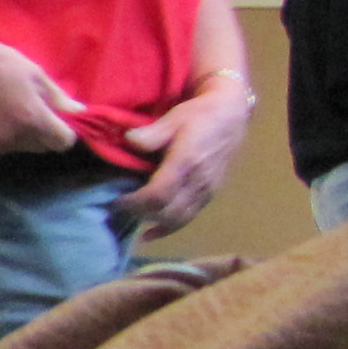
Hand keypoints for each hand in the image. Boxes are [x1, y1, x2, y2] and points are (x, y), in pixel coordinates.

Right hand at [0, 35, 83, 154]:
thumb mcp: (36, 75)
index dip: (66, 132)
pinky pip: (3, 146)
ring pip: (22, 147)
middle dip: (45, 133)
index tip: (60, 119)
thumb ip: (59, 98)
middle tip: (35, 109)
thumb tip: (80, 112)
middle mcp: (15, 137)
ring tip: (13, 111)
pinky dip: (6, 136)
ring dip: (25, 136)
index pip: (63, 142)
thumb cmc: (1, 63)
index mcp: (33, 119)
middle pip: (43, 147)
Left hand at [115, 80, 251, 232]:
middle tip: (119, 206)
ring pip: (178, 219)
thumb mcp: (174, 118)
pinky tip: (150, 233)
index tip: (115, 199)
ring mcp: (207, 191)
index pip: (157, 195)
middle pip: (166, 212)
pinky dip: (168, 228)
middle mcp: (199, 182)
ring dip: (152, 222)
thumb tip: (128, 140)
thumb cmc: (199, 115)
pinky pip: (189, 218)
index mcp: (187, 163)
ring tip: (132, 215)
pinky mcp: (210, 195)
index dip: (133, 202)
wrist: (231, 116)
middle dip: (139, 212)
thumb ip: (151, 134)